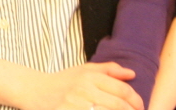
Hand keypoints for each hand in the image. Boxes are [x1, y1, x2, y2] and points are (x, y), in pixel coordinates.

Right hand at [24, 63, 141, 109]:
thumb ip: (108, 70)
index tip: (140, 107)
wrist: (34, 91)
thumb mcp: (84, 69)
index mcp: (90, 77)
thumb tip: (132, 73)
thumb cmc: (62, 81)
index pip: (122, 91)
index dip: (136, 101)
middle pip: (118, 106)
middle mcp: (84, 90)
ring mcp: (75, 105)